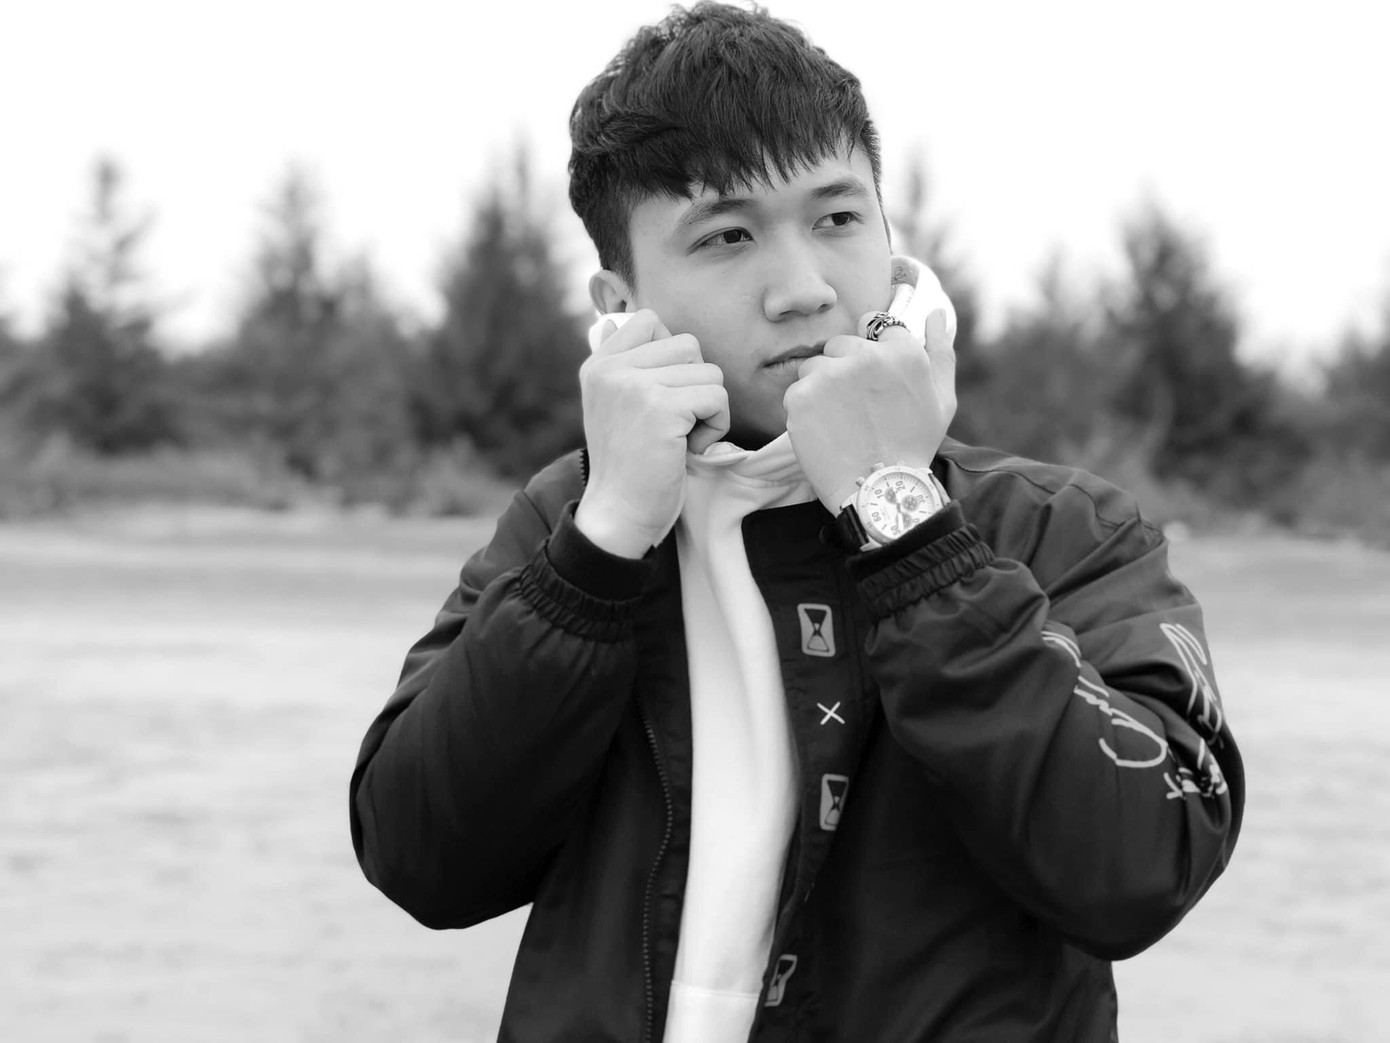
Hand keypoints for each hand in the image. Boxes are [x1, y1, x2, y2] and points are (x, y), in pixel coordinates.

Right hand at [575, 310, 729, 557]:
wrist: (619, 512)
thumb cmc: (627, 463)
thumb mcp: (610, 404)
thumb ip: (618, 363)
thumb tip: (615, 321)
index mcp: (598, 363)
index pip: (649, 320)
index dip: (671, 355)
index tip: (662, 396)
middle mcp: (611, 368)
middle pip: (688, 344)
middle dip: (695, 384)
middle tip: (675, 423)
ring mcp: (635, 386)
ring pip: (709, 371)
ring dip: (708, 408)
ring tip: (681, 437)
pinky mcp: (661, 408)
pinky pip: (717, 397)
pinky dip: (715, 426)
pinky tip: (690, 448)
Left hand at [783, 293, 956, 513]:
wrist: (879, 491)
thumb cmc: (914, 446)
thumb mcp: (942, 400)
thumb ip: (940, 352)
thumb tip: (935, 315)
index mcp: (902, 351)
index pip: (874, 325)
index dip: (872, 353)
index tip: (872, 381)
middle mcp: (865, 356)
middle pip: (841, 344)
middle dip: (845, 368)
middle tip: (857, 407)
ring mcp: (830, 374)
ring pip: (815, 365)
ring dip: (822, 385)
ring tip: (840, 420)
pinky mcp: (802, 395)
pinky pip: (797, 390)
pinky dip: (806, 409)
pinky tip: (825, 430)